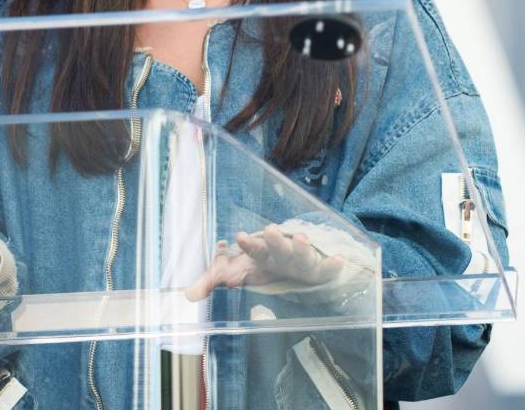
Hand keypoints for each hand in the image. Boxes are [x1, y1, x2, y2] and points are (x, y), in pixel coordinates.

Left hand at [185, 224, 344, 301]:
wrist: (297, 263)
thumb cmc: (264, 267)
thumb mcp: (238, 274)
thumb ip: (212, 282)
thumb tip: (185, 295)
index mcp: (262, 256)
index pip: (253, 248)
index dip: (247, 244)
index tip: (238, 236)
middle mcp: (282, 255)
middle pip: (278, 247)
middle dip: (274, 239)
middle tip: (269, 229)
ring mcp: (301, 262)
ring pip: (301, 254)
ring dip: (301, 246)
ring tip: (300, 238)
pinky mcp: (318, 271)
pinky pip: (326, 270)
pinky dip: (333, 266)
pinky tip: (339, 261)